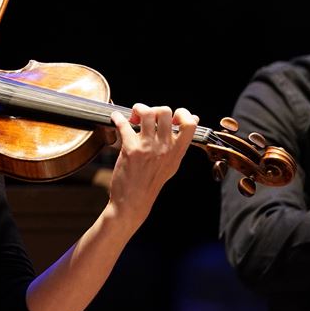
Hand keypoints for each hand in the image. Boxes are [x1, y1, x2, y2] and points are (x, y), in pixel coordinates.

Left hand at [107, 104, 197, 229]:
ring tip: (132, 118)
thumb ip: (180, 142)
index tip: (171, 116)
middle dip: (153, 108)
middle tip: (144, 118)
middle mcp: (165, 148)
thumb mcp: (172, 163)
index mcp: (177, 151)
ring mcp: (148, 148)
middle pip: (165, 111)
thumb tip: (194, 118)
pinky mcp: (131, 150)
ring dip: (137, 109)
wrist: (133, 201)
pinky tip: (115, 118)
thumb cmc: (151, 181)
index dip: (182, 113)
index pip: (190, 124)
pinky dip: (117, 117)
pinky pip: (124, 124)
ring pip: (146, 113)